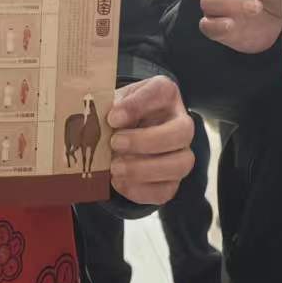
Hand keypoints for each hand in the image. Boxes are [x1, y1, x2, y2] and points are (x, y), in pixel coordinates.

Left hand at [106, 76, 193, 205]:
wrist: (123, 135)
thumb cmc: (119, 114)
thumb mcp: (112, 102)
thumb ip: (108, 108)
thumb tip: (98, 121)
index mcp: (165, 94)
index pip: (162, 92)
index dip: (137, 105)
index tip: (112, 118)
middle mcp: (180, 122)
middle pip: (183, 132)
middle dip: (147, 141)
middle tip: (115, 143)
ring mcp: (181, 153)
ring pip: (181, 164)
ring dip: (145, 169)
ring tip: (115, 168)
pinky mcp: (172, 181)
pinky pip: (165, 191)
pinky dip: (139, 190)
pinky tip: (118, 182)